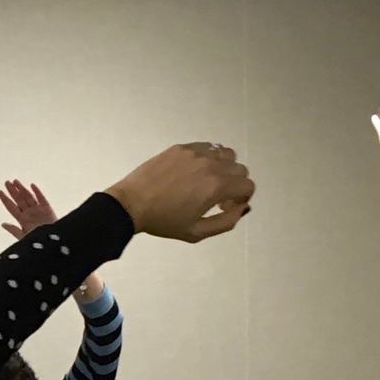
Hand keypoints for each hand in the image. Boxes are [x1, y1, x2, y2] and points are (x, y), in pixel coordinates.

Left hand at [0, 179, 57, 237]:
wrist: (52, 242)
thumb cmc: (37, 243)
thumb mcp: (24, 237)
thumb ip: (14, 230)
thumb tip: (3, 224)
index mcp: (22, 219)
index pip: (11, 207)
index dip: (5, 199)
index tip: (0, 191)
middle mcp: (29, 213)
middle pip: (19, 200)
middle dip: (12, 191)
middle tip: (6, 182)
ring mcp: (38, 210)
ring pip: (28, 197)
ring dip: (22, 189)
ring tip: (15, 181)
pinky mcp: (47, 209)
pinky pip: (41, 198)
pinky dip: (37, 192)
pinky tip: (31, 185)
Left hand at [105, 142, 253, 242]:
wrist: (131, 204)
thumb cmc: (163, 221)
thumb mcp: (197, 232)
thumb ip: (226, 222)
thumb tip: (241, 208)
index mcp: (216, 186)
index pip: (247, 185)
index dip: (242, 198)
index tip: (226, 206)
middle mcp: (210, 164)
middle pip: (239, 169)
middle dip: (234, 184)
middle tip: (216, 197)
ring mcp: (195, 152)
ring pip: (225, 154)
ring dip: (224, 168)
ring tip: (207, 181)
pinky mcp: (182, 147)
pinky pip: (207, 147)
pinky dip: (208, 158)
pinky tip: (193, 172)